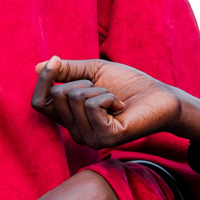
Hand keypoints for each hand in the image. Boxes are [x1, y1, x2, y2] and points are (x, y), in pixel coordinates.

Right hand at [31, 57, 199, 152]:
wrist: (160, 96)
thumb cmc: (129, 85)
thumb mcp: (93, 72)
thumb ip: (68, 71)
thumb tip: (38, 67)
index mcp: (71, 118)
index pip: (40, 103)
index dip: (44, 81)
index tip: (56, 61)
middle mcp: (77, 133)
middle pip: (59, 96)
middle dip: (83, 82)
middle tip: (105, 90)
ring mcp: (91, 139)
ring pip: (75, 99)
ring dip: (99, 90)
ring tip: (115, 99)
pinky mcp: (107, 139)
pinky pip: (92, 106)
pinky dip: (108, 97)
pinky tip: (120, 107)